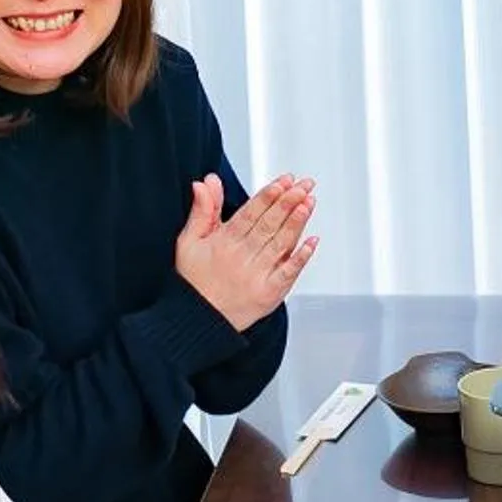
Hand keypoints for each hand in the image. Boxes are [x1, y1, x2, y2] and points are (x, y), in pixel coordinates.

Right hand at [175, 172, 317, 330]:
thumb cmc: (194, 281)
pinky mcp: (269, 294)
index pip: (250, 213)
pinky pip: (287, 273)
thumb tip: (205, 182)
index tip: (283, 181)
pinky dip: (301, 257)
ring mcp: (257, 276)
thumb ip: (202, 211)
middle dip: (288, 202)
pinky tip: (312, 242)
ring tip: (309, 203)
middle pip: (269, 225)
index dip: (268, 196)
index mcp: (223, 242)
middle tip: (304, 185)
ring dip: (297, 222)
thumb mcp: (189, 242)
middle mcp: (241, 257)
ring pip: (280, 244)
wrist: (197, 321)